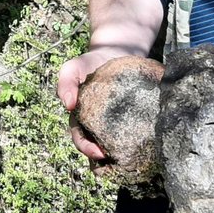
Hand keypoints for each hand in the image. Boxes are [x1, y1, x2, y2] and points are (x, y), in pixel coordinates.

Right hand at [57, 47, 136, 161]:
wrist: (115, 50)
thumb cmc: (90, 62)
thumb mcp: (73, 68)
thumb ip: (65, 83)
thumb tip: (68, 105)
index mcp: (80, 118)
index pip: (80, 139)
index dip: (87, 149)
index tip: (100, 153)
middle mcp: (97, 124)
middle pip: (99, 148)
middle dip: (107, 159)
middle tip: (119, 160)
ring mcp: (116, 122)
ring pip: (117, 145)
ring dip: (123, 155)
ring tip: (133, 161)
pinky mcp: (134, 117)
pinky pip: (135, 133)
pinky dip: (139, 142)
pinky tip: (148, 146)